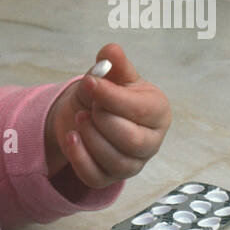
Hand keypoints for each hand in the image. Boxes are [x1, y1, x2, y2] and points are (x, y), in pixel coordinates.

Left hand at [44, 44, 169, 189]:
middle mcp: (151, 141)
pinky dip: (79, 158)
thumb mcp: (111, 75)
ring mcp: (133, 164)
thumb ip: (114, 64)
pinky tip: (71, 138)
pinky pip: (96, 177)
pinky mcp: (111, 178)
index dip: (111, 97)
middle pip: (131, 140)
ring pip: (115, 161)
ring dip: (90, 137)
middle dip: (103, 121)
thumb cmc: (106, 94)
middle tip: (88, 107)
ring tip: (79, 118)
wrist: (86, 114)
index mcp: (158, 111)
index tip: (89, 82)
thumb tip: (111, 51)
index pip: (139, 110)